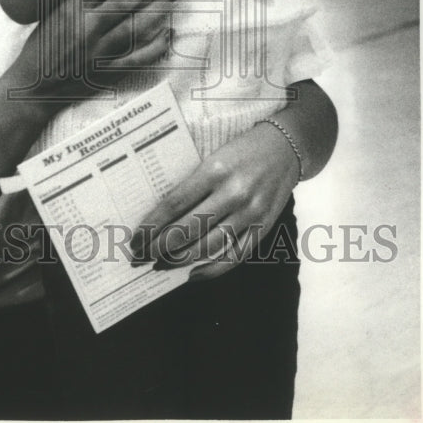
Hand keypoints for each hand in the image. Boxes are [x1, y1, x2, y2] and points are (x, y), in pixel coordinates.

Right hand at [9, 0, 176, 114]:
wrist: (34, 88)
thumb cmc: (43, 45)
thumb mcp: (53, 12)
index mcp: (70, 9)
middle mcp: (86, 29)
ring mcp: (100, 53)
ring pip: (137, 26)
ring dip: (160, 8)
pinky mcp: (109, 73)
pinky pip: (139, 58)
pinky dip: (158, 46)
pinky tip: (170, 32)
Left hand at [128, 120, 299, 278]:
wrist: (286, 148)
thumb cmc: (241, 150)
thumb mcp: (212, 157)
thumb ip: (192, 183)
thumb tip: (162, 216)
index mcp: (215, 170)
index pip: (175, 203)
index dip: (152, 224)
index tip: (136, 238)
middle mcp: (233, 193)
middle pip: (189, 228)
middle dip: (160, 246)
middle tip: (141, 256)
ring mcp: (250, 213)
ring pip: (209, 246)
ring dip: (181, 259)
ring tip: (161, 264)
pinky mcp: (263, 227)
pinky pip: (235, 256)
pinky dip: (213, 270)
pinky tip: (193, 274)